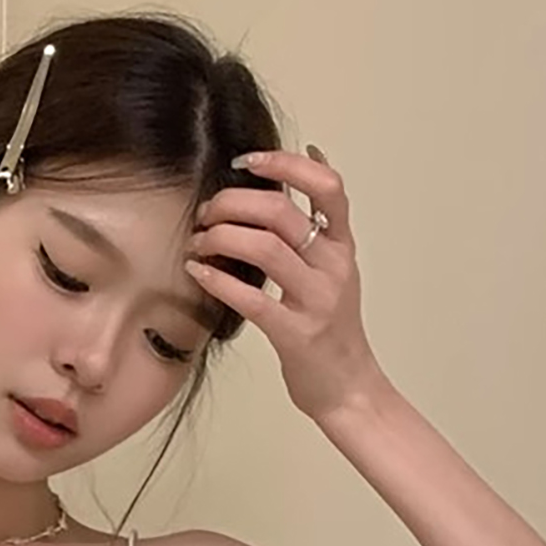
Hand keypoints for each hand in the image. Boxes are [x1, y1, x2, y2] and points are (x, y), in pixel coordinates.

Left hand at [186, 146, 383, 421]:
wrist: (348, 388)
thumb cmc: (330, 327)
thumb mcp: (333, 265)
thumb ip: (319, 219)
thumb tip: (312, 157)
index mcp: (340, 245)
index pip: (326, 185)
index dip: (284, 164)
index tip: (245, 161)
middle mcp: (332, 266)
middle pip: (280, 211)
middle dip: (232, 202)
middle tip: (205, 212)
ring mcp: (317, 300)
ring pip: (265, 247)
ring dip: (220, 237)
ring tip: (198, 242)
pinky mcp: (296, 334)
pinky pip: (252, 299)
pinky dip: (218, 280)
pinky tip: (197, 272)